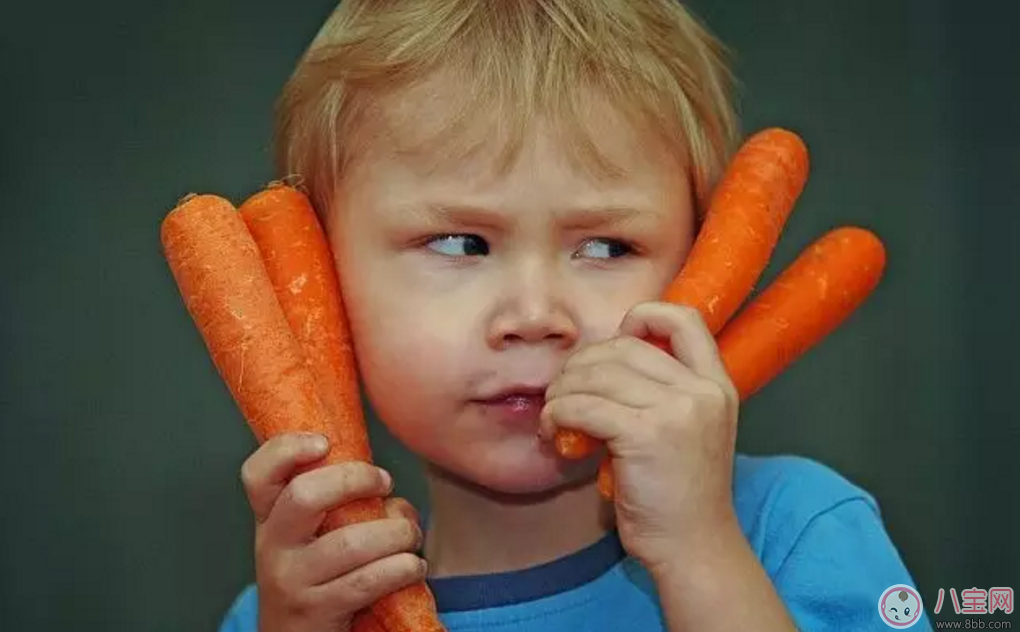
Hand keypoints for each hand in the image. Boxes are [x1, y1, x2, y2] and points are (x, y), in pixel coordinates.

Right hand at [240, 433, 426, 631]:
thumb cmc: (317, 578)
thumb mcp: (308, 540)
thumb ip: (338, 507)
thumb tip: (392, 498)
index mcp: (269, 521)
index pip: (257, 476)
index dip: (286, 450)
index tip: (324, 441)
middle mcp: (272, 548)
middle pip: (304, 496)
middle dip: (355, 479)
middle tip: (385, 482)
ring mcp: (292, 581)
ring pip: (350, 542)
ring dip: (396, 532)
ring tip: (411, 535)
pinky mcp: (317, 611)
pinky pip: (368, 580)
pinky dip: (402, 567)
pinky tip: (413, 566)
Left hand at [540, 302, 740, 571]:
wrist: (694, 549)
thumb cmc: (679, 495)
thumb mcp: (691, 430)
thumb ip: (664, 392)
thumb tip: (599, 363)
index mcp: (717, 384)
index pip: (683, 319)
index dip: (641, 319)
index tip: (612, 349)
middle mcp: (702, 390)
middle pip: (622, 346)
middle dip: (581, 366)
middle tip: (563, 395)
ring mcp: (677, 411)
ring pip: (596, 374)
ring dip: (561, 393)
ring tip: (554, 417)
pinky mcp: (645, 435)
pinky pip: (582, 406)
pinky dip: (556, 415)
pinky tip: (553, 432)